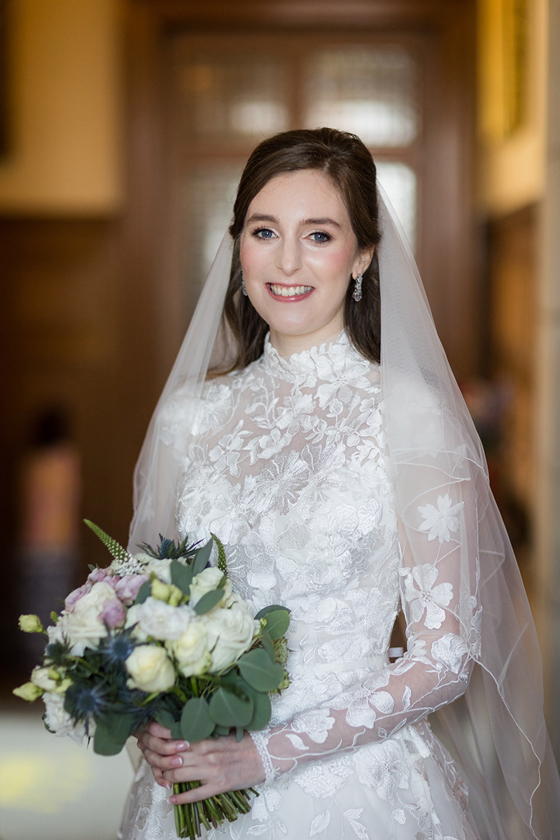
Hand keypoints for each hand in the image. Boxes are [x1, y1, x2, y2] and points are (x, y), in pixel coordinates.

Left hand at [135, 721, 265, 803]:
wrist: (267, 754)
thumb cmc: (245, 741)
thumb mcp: (223, 731)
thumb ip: (205, 732)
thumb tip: (186, 730)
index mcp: (206, 738)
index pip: (175, 738)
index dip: (160, 740)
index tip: (151, 740)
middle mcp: (206, 753)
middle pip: (172, 758)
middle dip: (158, 761)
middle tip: (152, 761)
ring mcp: (212, 770)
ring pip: (179, 775)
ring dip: (166, 778)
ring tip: (160, 779)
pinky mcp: (219, 785)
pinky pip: (195, 794)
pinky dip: (181, 798)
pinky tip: (172, 799)